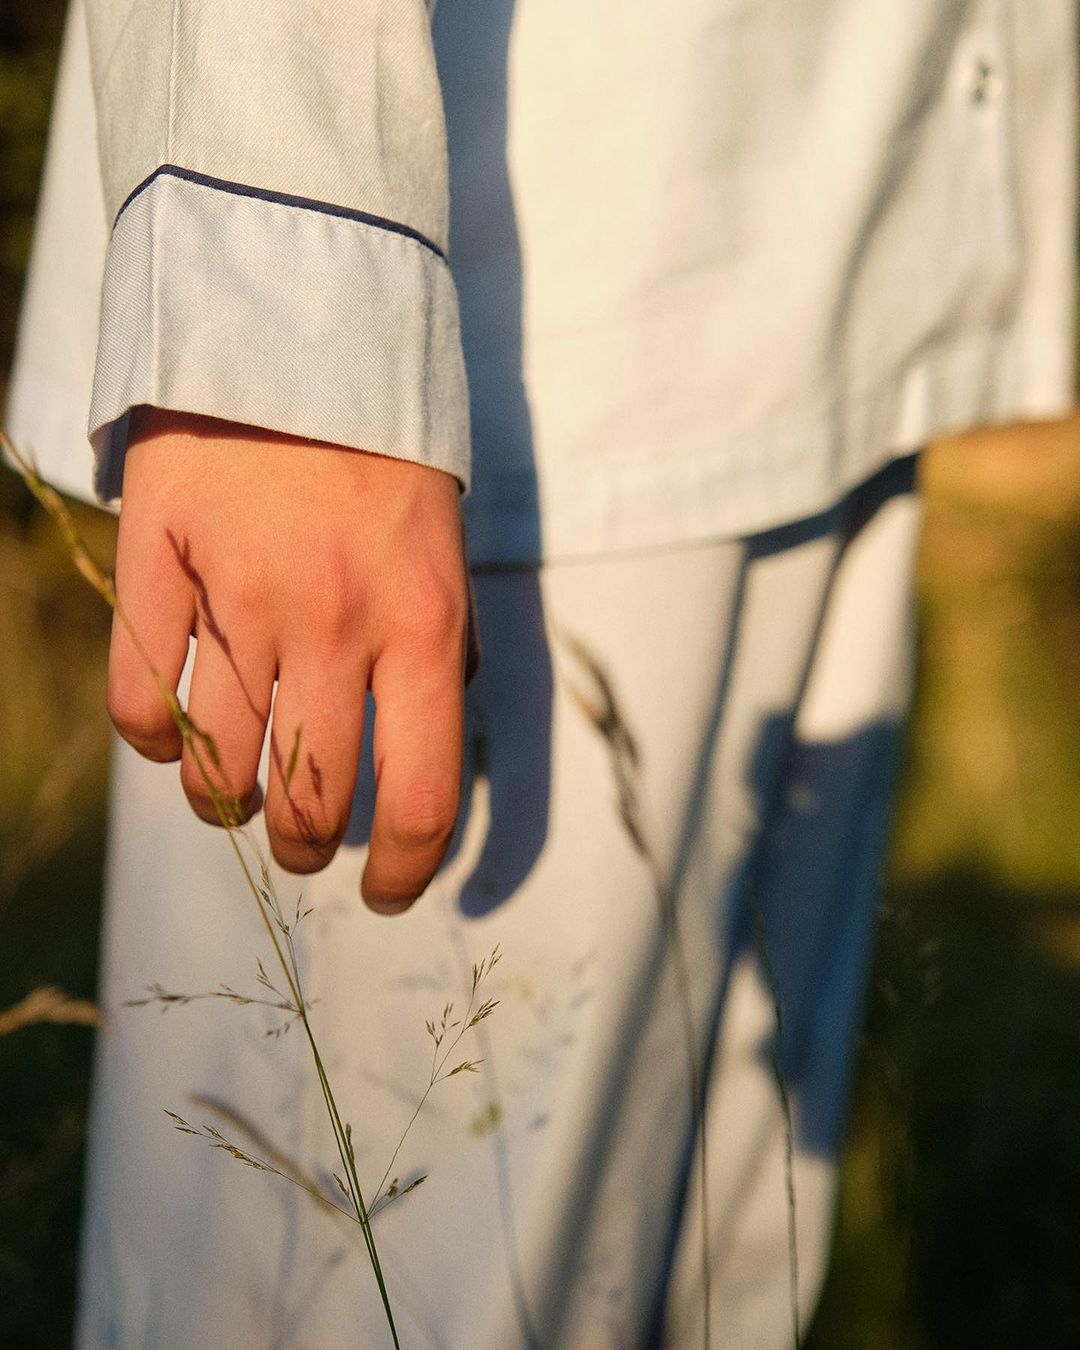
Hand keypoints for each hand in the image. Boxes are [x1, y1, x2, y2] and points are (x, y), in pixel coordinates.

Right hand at [107, 406, 475, 913]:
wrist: (301, 325)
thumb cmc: (387, 453)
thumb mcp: (447, 550)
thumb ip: (442, 650)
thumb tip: (422, 744)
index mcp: (422, 625)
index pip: (421, 797)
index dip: (409, 869)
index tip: (389, 892)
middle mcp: (333, 624)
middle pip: (309, 800)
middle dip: (309, 848)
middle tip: (306, 845)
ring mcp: (237, 596)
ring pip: (218, 766)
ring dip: (229, 805)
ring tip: (238, 799)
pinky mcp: (158, 563)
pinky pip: (140, 701)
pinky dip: (158, 741)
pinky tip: (178, 736)